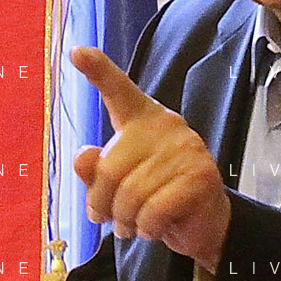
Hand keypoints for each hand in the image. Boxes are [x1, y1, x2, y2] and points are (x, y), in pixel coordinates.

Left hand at [71, 46, 231, 272]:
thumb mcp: (118, 185)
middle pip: (110, 169)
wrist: (203, 223)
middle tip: (110, 220)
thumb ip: (95, 171)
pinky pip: (153, 211)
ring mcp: (186, 148)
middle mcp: (166, 125)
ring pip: (130, 196)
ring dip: (125, 222)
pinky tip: (154, 228)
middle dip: (103, 204)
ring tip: (134, 225)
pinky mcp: (200, 176)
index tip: (76, 51)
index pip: (119, 91)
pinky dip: (147, 229)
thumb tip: (82, 157)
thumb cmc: (154, 196)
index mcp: (142, 119)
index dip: (98, 70)